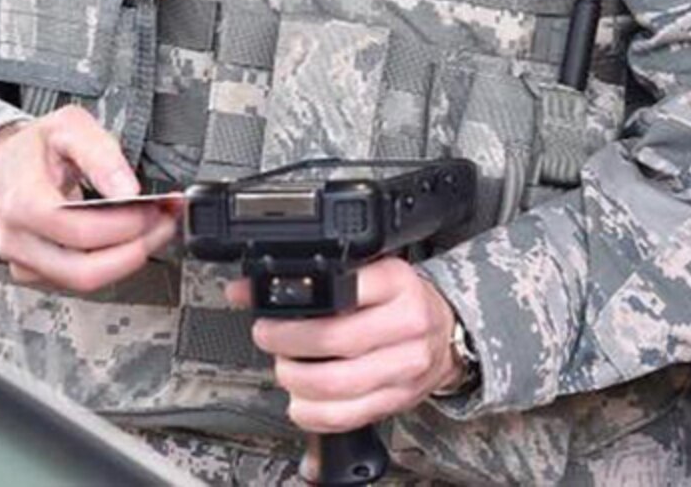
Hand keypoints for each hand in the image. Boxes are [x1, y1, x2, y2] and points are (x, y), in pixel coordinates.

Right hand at [0, 107, 178, 293]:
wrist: (5, 163)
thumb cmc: (37, 146)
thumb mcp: (70, 127)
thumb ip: (101, 154)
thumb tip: (128, 189)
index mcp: (23, 201)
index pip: (78, 231)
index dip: (123, 225)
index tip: (153, 209)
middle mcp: (18, 239)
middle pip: (82, 270)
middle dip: (134, 250)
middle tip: (163, 224)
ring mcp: (23, 260)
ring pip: (83, 282)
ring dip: (127, 259)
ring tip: (153, 229)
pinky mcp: (34, 272)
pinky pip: (78, 280)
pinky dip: (111, 263)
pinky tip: (128, 239)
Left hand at [227, 258, 464, 435]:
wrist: (445, 331)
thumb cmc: (400, 300)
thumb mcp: (369, 273)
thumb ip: (315, 279)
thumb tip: (244, 288)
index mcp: (398, 282)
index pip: (342, 292)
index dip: (296, 310)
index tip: (270, 314)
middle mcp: (407, 323)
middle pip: (333, 341)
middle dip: (287, 344)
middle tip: (269, 338)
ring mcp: (405, 366)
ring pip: (335, 384)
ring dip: (295, 380)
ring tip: (286, 367)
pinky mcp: (397, 400)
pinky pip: (343, 417)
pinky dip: (311, 413)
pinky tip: (301, 400)